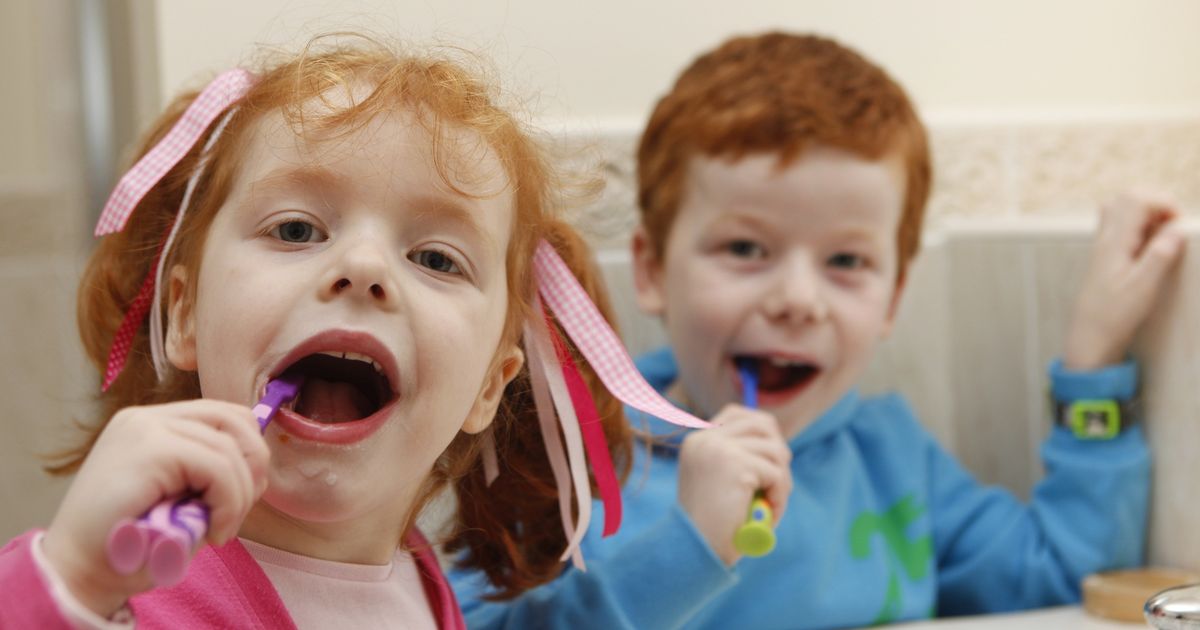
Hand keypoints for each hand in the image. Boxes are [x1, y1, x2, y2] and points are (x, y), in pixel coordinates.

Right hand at [41, 400, 268, 616]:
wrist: (78, 572)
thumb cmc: (131, 544)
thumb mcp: (179, 498)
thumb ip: (210, 474)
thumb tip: (256, 468)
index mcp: (154, 425)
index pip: (225, 416)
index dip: (249, 451)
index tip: (244, 496)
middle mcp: (148, 418)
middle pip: (235, 420)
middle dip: (253, 468)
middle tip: (238, 513)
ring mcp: (146, 428)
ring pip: (229, 449)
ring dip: (239, 497)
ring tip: (220, 531)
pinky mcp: (149, 449)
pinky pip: (218, 468)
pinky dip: (229, 503)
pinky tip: (214, 533)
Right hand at [677, 405, 791, 565]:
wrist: (693, 550)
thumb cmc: (710, 526)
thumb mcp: (719, 483)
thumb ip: (737, 460)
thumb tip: (778, 446)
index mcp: (698, 440)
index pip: (738, 413)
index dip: (762, 431)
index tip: (769, 459)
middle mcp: (706, 438)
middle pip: (763, 424)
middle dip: (778, 454)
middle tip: (776, 485)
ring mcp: (719, 448)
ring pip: (776, 450)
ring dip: (782, 481)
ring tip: (771, 506)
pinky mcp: (735, 465)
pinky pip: (777, 474)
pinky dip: (781, 497)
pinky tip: (768, 514)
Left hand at [1064, 194, 1186, 369]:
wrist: (1089, 336)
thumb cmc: (1115, 315)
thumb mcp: (1143, 287)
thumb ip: (1160, 256)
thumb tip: (1178, 229)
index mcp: (1114, 242)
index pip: (1135, 199)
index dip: (1163, 202)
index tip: (1179, 222)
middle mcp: (1104, 239)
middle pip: (1127, 198)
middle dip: (1156, 203)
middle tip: (1173, 226)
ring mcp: (1102, 246)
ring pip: (1121, 209)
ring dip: (1146, 213)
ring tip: (1162, 234)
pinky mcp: (1104, 256)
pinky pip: (1118, 226)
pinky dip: (1137, 225)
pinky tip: (1148, 246)